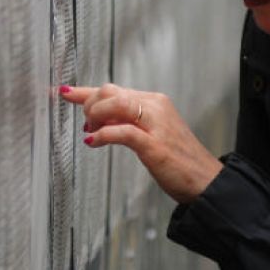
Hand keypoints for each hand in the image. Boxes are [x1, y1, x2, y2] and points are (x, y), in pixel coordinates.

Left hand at [60, 83, 223, 203]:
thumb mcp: (151, 133)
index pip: (114, 89)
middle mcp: (155, 107)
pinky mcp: (155, 145)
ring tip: (91, 131)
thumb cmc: (177, 159)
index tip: (65, 92)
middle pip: (110, 91)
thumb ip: (128, 122)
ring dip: (95, 116)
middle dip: (89, 105)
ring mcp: (156, 125)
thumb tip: (97, 121)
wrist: (205, 180)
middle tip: (87, 125)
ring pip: (115, 103)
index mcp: (154, 101)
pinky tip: (93, 142)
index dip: (85, 91)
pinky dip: (103, 134)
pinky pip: (122, 131)